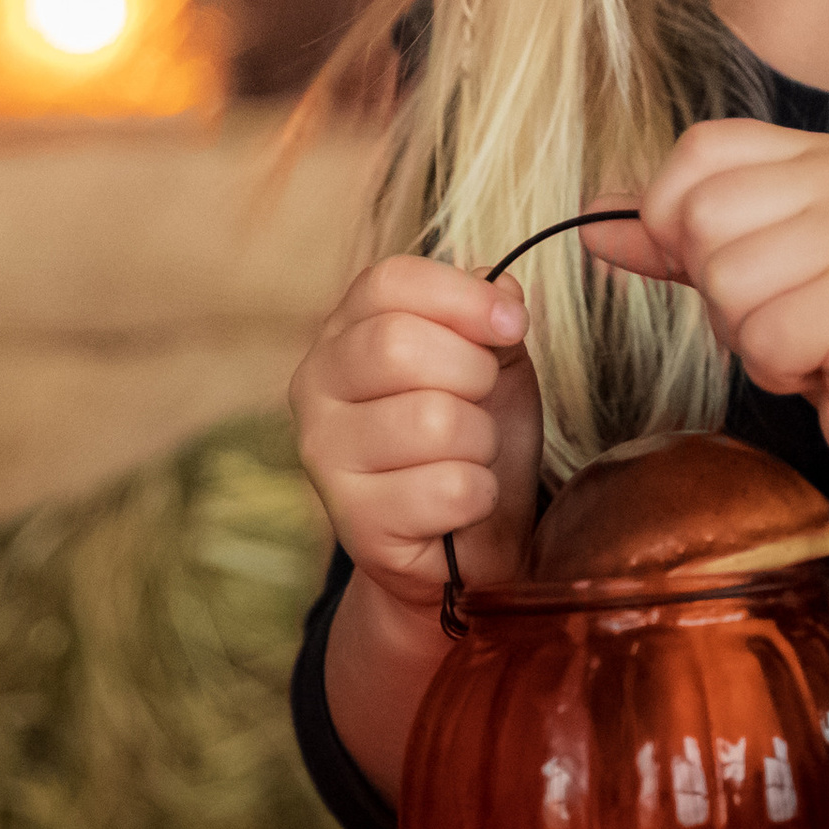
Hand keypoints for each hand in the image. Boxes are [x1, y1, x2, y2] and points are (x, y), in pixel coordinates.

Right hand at [290, 254, 542, 612]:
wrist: (466, 546)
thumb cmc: (474, 437)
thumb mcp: (493, 361)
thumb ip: (490, 316)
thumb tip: (500, 290)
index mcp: (344, 331)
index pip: (390, 282)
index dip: (462, 296)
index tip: (512, 326)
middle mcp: (315, 385)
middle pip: (399, 345)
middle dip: (473, 372)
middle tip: (484, 400)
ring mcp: (325, 455)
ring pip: (432, 420)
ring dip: (481, 440)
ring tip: (471, 454)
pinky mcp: (354, 522)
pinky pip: (448, 488)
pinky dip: (481, 494)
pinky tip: (463, 502)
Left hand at [580, 119, 828, 479]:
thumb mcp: (752, 266)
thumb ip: (675, 239)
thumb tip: (592, 220)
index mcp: (818, 155)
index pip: (700, 148)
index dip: (671, 211)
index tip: (699, 260)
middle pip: (702, 216)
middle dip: (715, 288)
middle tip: (773, 313)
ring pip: (726, 282)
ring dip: (747, 335)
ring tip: (802, 339)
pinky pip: (764, 338)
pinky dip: (778, 369)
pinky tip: (822, 366)